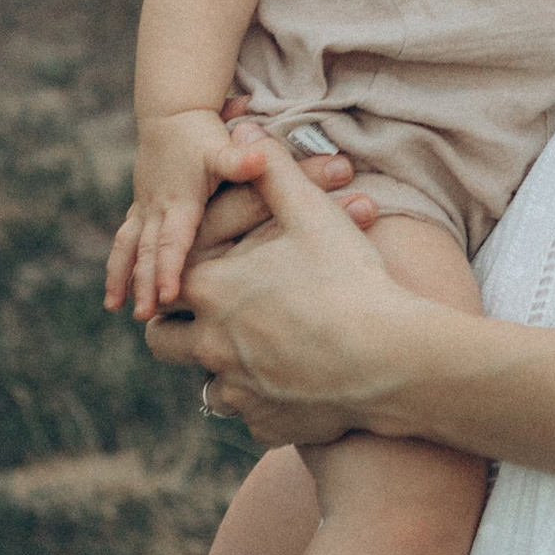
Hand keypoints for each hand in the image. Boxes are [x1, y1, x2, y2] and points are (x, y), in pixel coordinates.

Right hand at [108, 109, 271, 320]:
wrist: (173, 112)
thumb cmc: (204, 132)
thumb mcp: (223, 145)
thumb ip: (240, 158)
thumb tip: (260, 159)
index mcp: (180, 200)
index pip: (172, 240)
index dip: (169, 268)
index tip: (168, 295)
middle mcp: (157, 207)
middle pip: (146, 251)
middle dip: (143, 284)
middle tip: (144, 315)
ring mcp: (144, 207)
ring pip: (127, 246)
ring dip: (121, 276)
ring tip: (113, 306)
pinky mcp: (140, 207)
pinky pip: (124, 238)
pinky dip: (117, 263)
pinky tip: (114, 290)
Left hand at [145, 143, 433, 447]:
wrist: (392, 360)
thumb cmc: (351, 280)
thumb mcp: (313, 215)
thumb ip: (273, 171)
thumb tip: (245, 129)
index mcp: (212, 292)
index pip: (163, 285)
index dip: (172, 276)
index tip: (188, 273)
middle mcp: (210, 347)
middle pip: (162, 342)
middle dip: (175, 329)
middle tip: (202, 318)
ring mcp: (236, 391)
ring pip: (204, 384)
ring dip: (218, 367)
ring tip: (248, 351)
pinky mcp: (264, 425)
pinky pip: (248, 415)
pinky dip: (261, 400)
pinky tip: (290, 384)